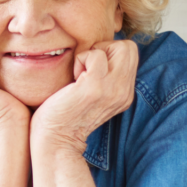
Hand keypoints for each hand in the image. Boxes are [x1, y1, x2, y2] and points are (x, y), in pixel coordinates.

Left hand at [32, 40, 137, 154]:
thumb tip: (98, 50)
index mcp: (124, 93)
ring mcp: (112, 89)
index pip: (130, 55)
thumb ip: (104, 77)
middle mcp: (124, 92)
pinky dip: (81, 59)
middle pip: (130, 48)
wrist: (55, 139)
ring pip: (118, 47)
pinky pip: (95, 54)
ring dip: (93, 54)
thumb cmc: (65, 114)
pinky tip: (73, 79)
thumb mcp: (94, 94)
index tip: (91, 69)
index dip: (109, 53)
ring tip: (80, 75)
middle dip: (105, 48)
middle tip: (87, 67)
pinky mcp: (95, 87)